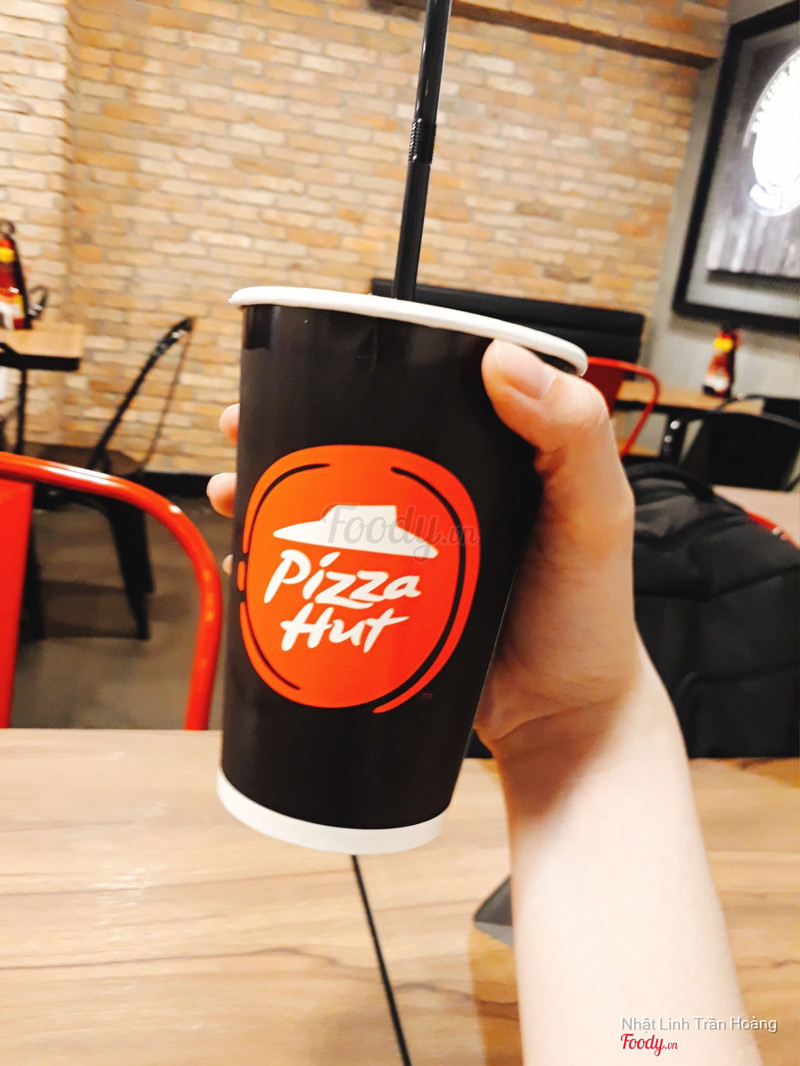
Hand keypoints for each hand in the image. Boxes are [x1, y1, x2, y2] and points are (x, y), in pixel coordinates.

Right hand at [207, 342, 640, 758]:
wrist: (561, 722)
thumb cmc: (587, 616)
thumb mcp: (596, 513)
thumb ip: (573, 434)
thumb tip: (502, 360)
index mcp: (487, 460)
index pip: (416, 394)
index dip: (357, 372)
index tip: (307, 362)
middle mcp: (438, 503)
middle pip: (353, 451)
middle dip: (289, 434)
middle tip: (242, 426)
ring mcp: (404, 558)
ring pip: (326, 513)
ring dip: (274, 497)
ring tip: (233, 491)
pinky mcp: (382, 608)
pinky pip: (323, 578)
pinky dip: (281, 567)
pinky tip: (250, 563)